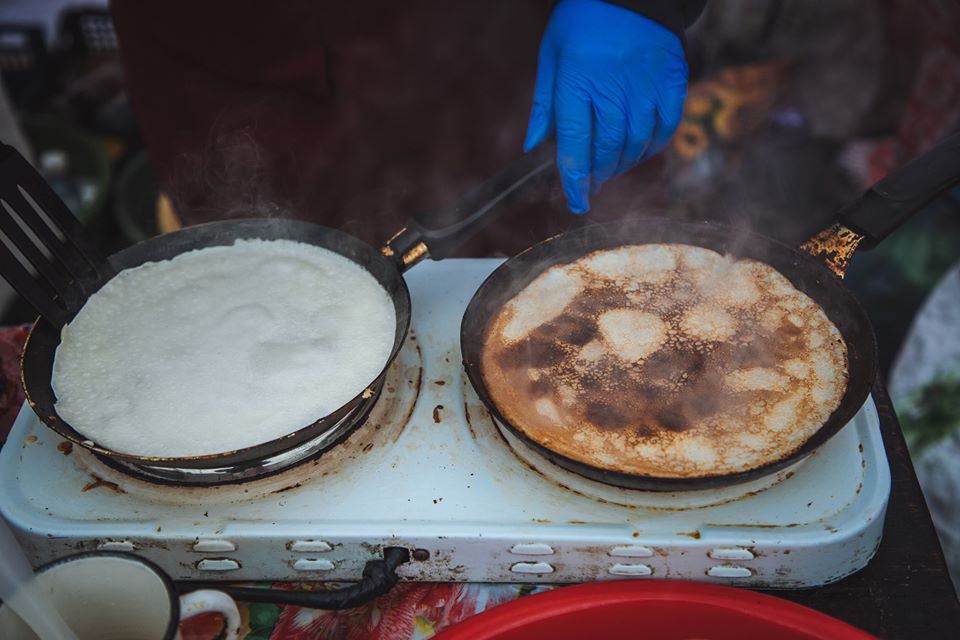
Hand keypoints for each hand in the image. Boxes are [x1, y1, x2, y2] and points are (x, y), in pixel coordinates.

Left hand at [524, 0, 688, 212]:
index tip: (575, 200)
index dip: (574, 179)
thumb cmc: (582, 21)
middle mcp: (612, 90)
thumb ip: (544, 104)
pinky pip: (666, 127)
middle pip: (607, 149)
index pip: (574, 144)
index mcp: (577, 83)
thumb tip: (533, 146)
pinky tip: (640, 150)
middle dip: (599, 175)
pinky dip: (653, 145)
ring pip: (636, 143)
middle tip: (592, 186)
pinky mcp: (672, 81)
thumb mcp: (551, 55)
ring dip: (623, 164)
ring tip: (612, 169)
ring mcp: (645, 87)